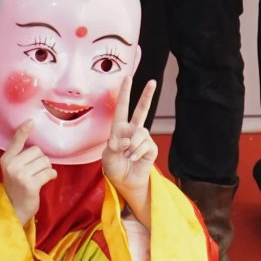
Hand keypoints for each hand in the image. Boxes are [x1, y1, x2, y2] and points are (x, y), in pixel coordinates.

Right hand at [0, 118, 54, 226]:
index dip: (24, 131)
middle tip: (37, 170)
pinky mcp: (31, 185)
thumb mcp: (12, 169)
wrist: (15, 209)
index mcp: (6, 159)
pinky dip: (52, 175)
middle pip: (37, 151)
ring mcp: (20, 175)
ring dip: (47, 168)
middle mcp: (11, 165)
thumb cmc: (17, 186)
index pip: (16, 141)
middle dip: (41, 159)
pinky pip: (49, 173)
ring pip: (45, 161)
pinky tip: (48, 179)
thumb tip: (38, 146)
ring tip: (41, 176)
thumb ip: (20, 156)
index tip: (31, 121)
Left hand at [102, 80, 159, 221]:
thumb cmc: (114, 167)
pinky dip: (136, 152)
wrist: (125, 182)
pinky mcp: (150, 148)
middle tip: (153, 81)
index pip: (122, 107)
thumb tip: (128, 139)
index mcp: (119, 128)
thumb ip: (114, 146)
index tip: (127, 78)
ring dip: (132, 145)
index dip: (124, 93)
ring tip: (127, 155)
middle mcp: (132, 130)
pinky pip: (144, 145)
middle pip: (141, 110)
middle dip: (147, 95)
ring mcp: (142, 139)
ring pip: (140, 132)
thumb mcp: (107, 156)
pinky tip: (133, 158)